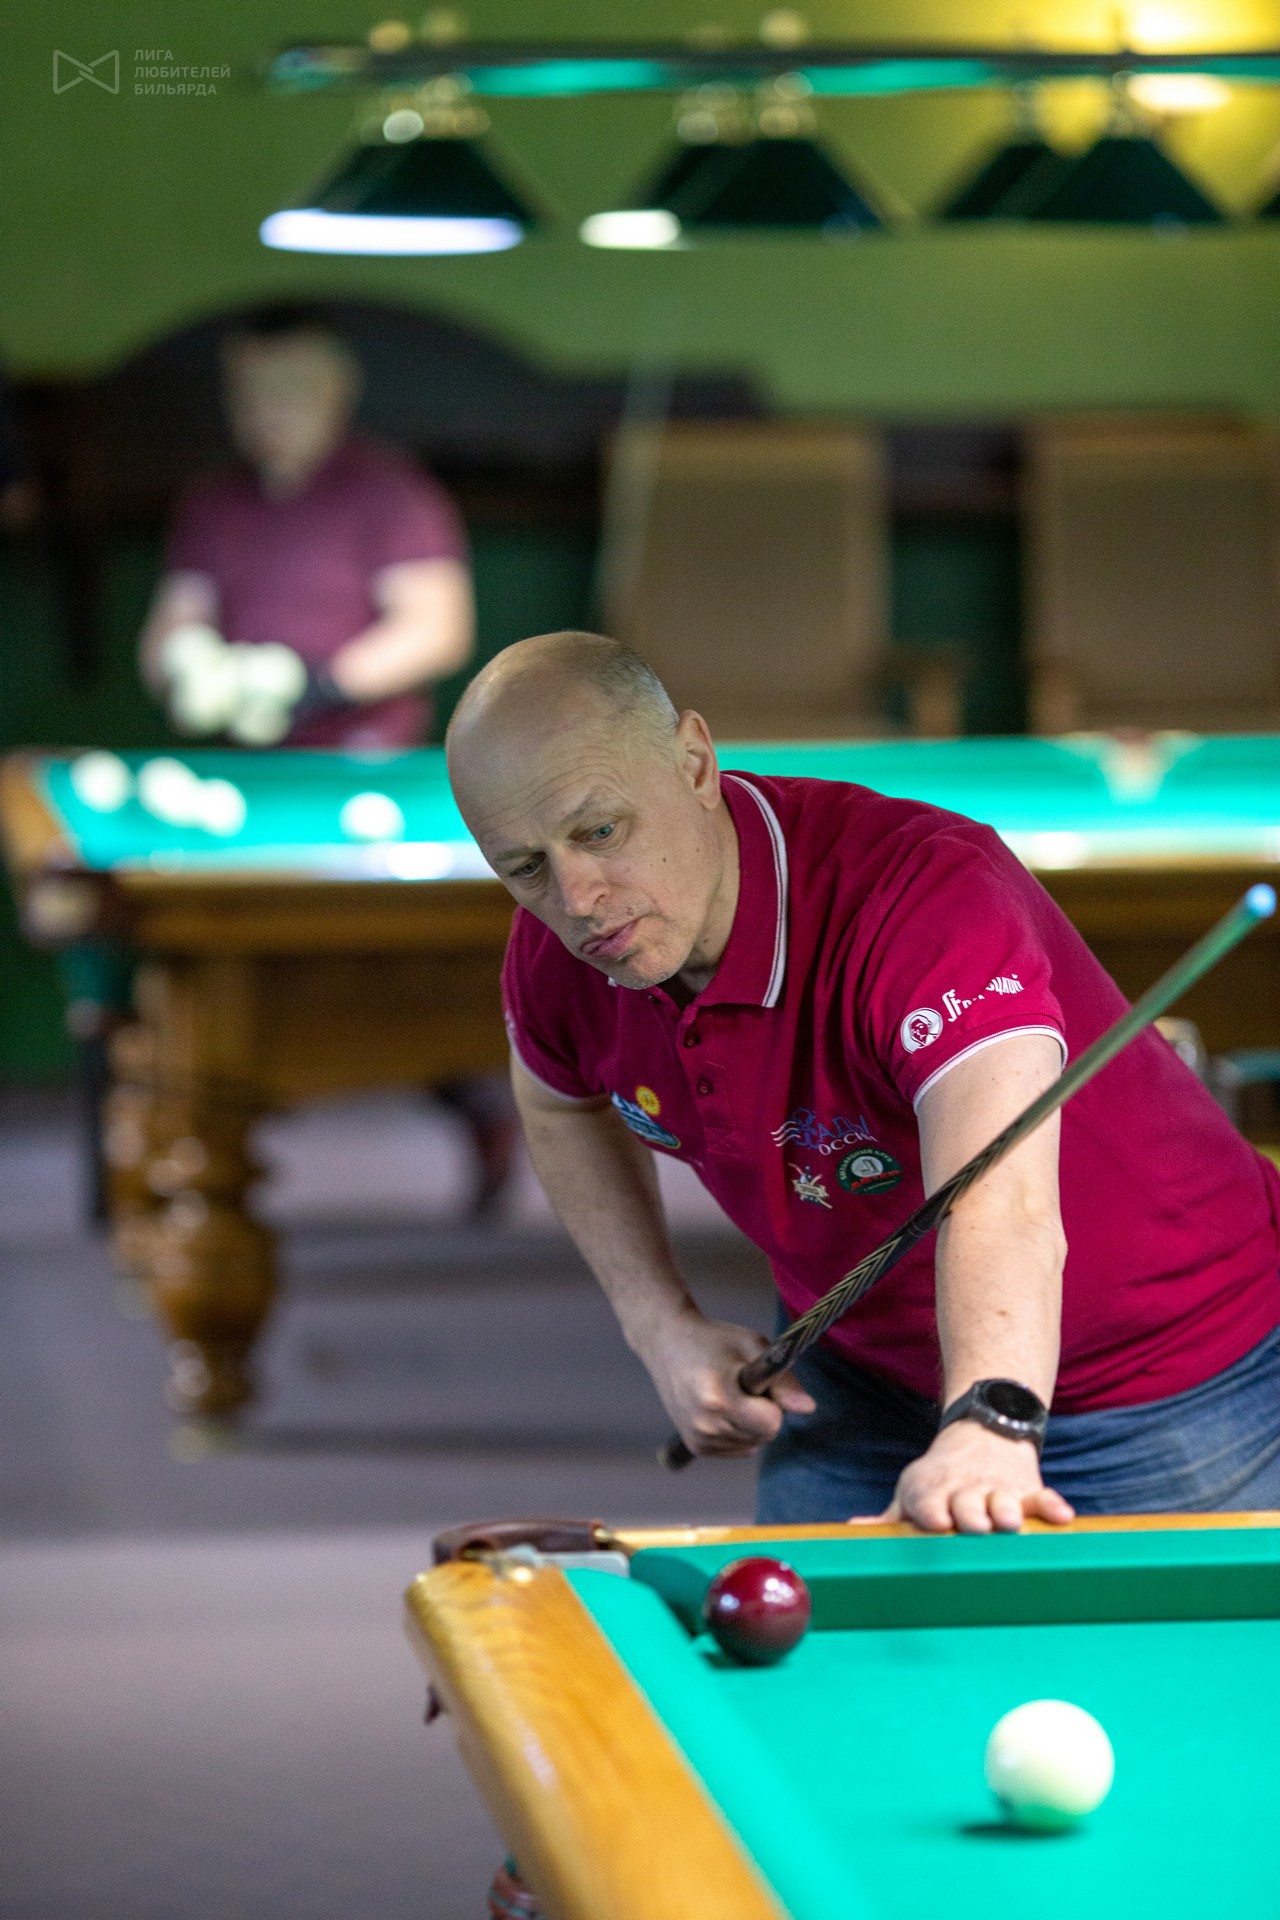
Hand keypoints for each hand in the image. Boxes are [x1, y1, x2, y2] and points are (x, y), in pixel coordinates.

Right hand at [640, 1308, 815, 1458]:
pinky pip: (741, 1448)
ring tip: (729, 1392)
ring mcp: (698, 1438)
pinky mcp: (697, 1446)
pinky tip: (721, 1407)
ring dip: (752, 1422)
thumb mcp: (753, 1346)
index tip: (759, 1381)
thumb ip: (784, 1379)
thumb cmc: (715, 1340)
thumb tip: (809, 1408)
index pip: (771, 1423)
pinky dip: (740, 1431)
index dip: (773, 1401)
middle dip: (763, 1411)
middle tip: (741, 1383)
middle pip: (765, 1434)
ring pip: (754, 1444)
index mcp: (718, 1397)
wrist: (668, 1344)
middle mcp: (705, 1424)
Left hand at [876, 1420, 1074, 1533]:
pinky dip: (1052, 1506)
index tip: (934, 1520)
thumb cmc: (941, 1479)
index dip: (932, 1510)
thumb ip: (891, 1517)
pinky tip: (1062, 1516)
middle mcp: (966, 1492)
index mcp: (933, 1492)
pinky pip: (1043, 1498)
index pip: (929, 1501)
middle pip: (969, 1506)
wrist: (982, 1435)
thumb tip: (855, 1528)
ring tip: (1010, 1522)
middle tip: (977, 1525)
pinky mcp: (1028, 1491)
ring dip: (1007, 1510)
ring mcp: (999, 1491)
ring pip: (1005, 1501)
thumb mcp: (914, 1491)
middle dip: (971, 1514)